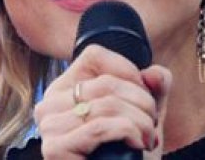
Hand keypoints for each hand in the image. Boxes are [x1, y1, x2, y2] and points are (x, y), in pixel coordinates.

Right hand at [33, 45, 171, 159]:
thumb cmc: (129, 155)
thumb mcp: (145, 115)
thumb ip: (155, 88)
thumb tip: (156, 74)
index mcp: (63, 89)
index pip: (94, 55)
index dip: (129, 72)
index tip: (146, 100)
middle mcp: (48, 104)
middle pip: (106, 83)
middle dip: (143, 104)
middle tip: (153, 127)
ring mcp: (48, 128)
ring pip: (107, 105)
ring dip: (141, 122)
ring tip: (149, 139)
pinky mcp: (54, 150)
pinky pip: (100, 127)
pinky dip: (129, 133)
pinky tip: (138, 145)